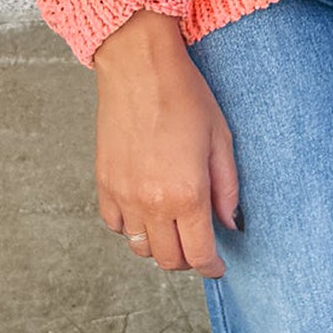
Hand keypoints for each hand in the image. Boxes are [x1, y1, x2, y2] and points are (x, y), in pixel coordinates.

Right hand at [93, 10, 239, 277]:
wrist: (139, 66)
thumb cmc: (184, 94)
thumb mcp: (220, 136)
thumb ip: (227, 186)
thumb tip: (229, 223)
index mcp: (187, 193)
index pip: (199, 254)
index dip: (212, 267)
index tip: (218, 266)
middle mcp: (152, 202)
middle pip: (168, 259)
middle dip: (188, 258)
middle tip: (199, 243)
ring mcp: (124, 195)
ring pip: (140, 248)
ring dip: (159, 245)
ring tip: (174, 226)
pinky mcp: (103, 183)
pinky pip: (116, 225)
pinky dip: (132, 227)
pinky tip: (146, 208)